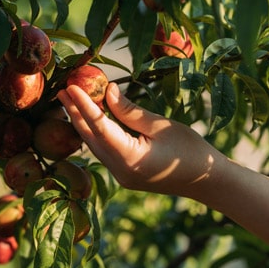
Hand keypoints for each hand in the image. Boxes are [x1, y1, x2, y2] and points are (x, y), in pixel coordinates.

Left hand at [57, 83, 219, 196]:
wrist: (207, 181)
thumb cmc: (190, 150)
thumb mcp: (160, 125)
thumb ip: (129, 111)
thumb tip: (106, 92)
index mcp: (129, 158)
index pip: (99, 126)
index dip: (83, 104)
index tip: (70, 86)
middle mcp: (119, 171)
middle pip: (90, 138)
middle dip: (75, 114)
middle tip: (62, 90)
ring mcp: (121, 176)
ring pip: (95, 146)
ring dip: (83, 124)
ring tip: (71, 102)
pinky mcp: (126, 176)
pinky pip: (105, 153)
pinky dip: (97, 135)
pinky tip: (91, 119)